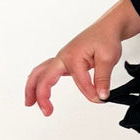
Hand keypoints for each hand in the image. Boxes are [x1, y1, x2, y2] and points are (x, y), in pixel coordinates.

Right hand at [25, 0, 139, 116]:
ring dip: (33, 88)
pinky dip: (40, 82)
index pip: (79, 81)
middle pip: (43, 77)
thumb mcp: (108, 58)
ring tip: (31, 103)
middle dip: (41, 95)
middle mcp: (63, 57)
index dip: (90, 92)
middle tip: (46, 111)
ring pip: (40, 73)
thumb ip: (103, 79)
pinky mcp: (64, 62)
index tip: (101, 98)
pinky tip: (41, 91)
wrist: (107, 28)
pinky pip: (47, 72)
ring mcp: (61, 59)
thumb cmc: (105, 38)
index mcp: (72, 57)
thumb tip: (101, 95)